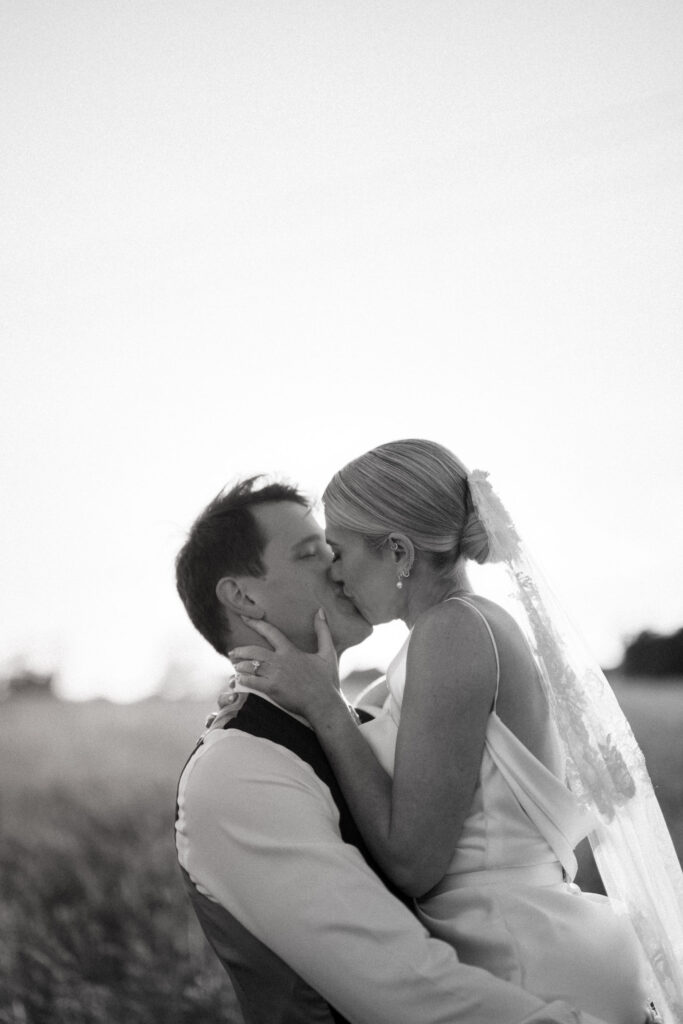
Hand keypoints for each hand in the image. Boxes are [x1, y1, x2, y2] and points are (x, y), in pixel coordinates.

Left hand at [228, 609, 342, 721]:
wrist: (324, 704)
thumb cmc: (327, 680)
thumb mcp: (328, 652)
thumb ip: (323, 631)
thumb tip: (320, 611)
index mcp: (290, 651)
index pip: (270, 632)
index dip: (255, 623)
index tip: (244, 618)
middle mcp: (280, 661)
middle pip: (253, 651)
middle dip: (240, 651)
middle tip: (232, 653)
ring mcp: (275, 676)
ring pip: (250, 666)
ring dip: (240, 665)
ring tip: (235, 666)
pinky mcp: (272, 689)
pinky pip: (252, 682)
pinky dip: (243, 680)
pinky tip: (239, 680)